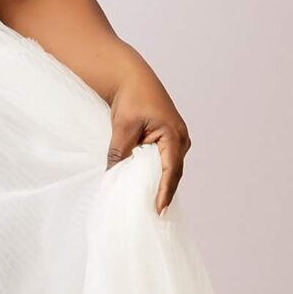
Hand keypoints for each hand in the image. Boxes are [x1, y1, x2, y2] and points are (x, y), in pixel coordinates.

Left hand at [106, 58, 190, 213]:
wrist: (131, 78)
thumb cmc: (130, 98)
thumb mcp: (122, 128)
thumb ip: (119, 154)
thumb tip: (112, 179)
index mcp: (174, 135)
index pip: (171, 170)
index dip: (164, 192)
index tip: (158, 210)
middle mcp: (181, 139)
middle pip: (172, 173)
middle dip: (162, 193)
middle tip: (151, 215)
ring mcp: (177, 140)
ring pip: (169, 169)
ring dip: (159, 184)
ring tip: (148, 206)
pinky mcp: (169, 140)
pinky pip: (165, 162)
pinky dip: (156, 174)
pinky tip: (146, 187)